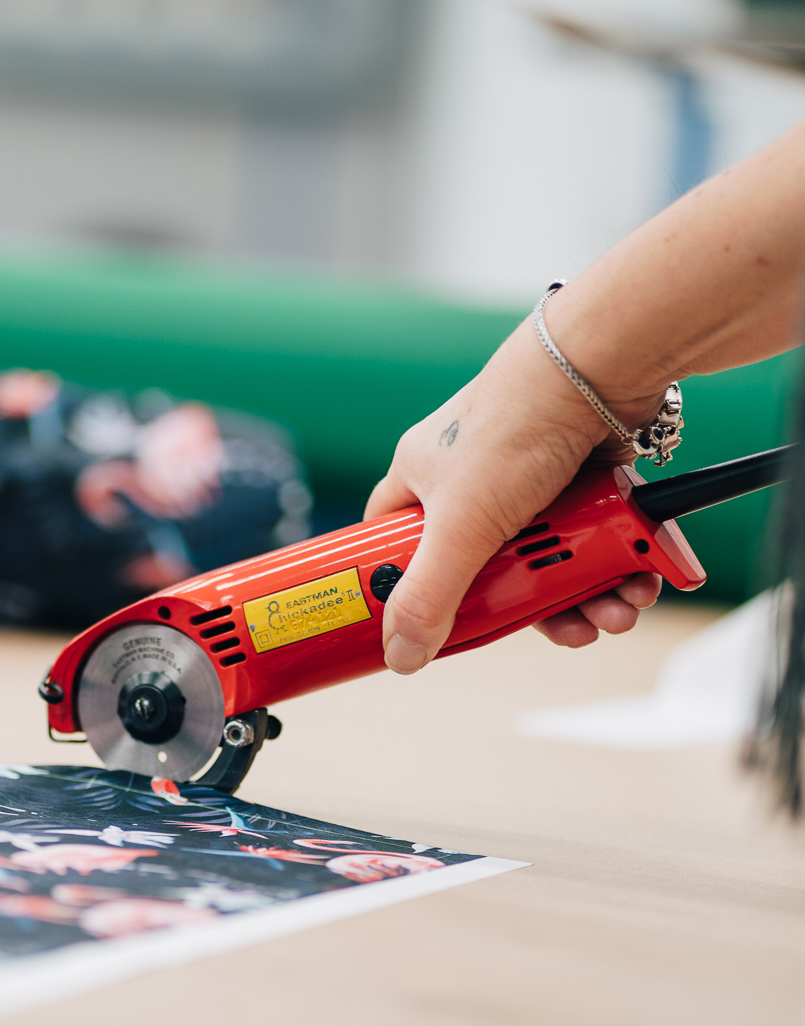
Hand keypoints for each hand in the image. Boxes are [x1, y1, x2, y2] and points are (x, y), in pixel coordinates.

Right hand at [364, 317, 667, 672]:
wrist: (601, 369)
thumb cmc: (515, 424)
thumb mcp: (460, 527)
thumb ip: (430, 596)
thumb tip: (401, 656)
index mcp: (423, 481)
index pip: (393, 545)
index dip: (404, 590)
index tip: (426, 629)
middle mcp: (474, 483)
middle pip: (486, 571)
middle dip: (527, 610)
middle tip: (557, 630)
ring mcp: (530, 484)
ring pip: (548, 564)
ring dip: (584, 599)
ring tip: (611, 614)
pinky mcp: (582, 483)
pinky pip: (591, 544)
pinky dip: (614, 571)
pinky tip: (632, 587)